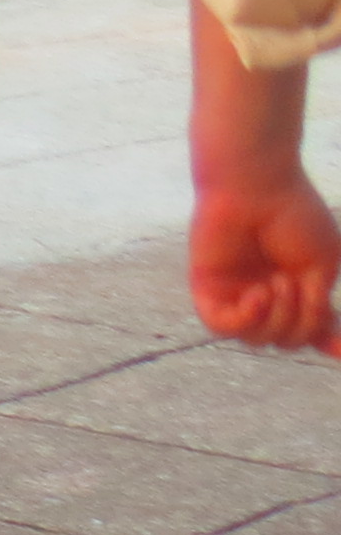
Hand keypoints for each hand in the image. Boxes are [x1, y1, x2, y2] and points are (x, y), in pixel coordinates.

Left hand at [188, 0, 335, 348]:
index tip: (338, 350)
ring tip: (279, 282)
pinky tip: (258, 293)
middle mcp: (265, 294)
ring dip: (278, 318)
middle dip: (301, 323)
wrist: (256, 184)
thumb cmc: (293, 217)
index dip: (326, 341)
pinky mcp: (206, 288)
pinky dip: (246, 319)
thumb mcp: (320, 267)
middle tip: (298, 284)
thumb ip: (318, 306)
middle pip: (286, 339)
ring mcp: (235, 293)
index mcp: (295, 287)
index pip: (310, 328)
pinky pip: (222, 326)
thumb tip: (322, 341)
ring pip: (258, 338)